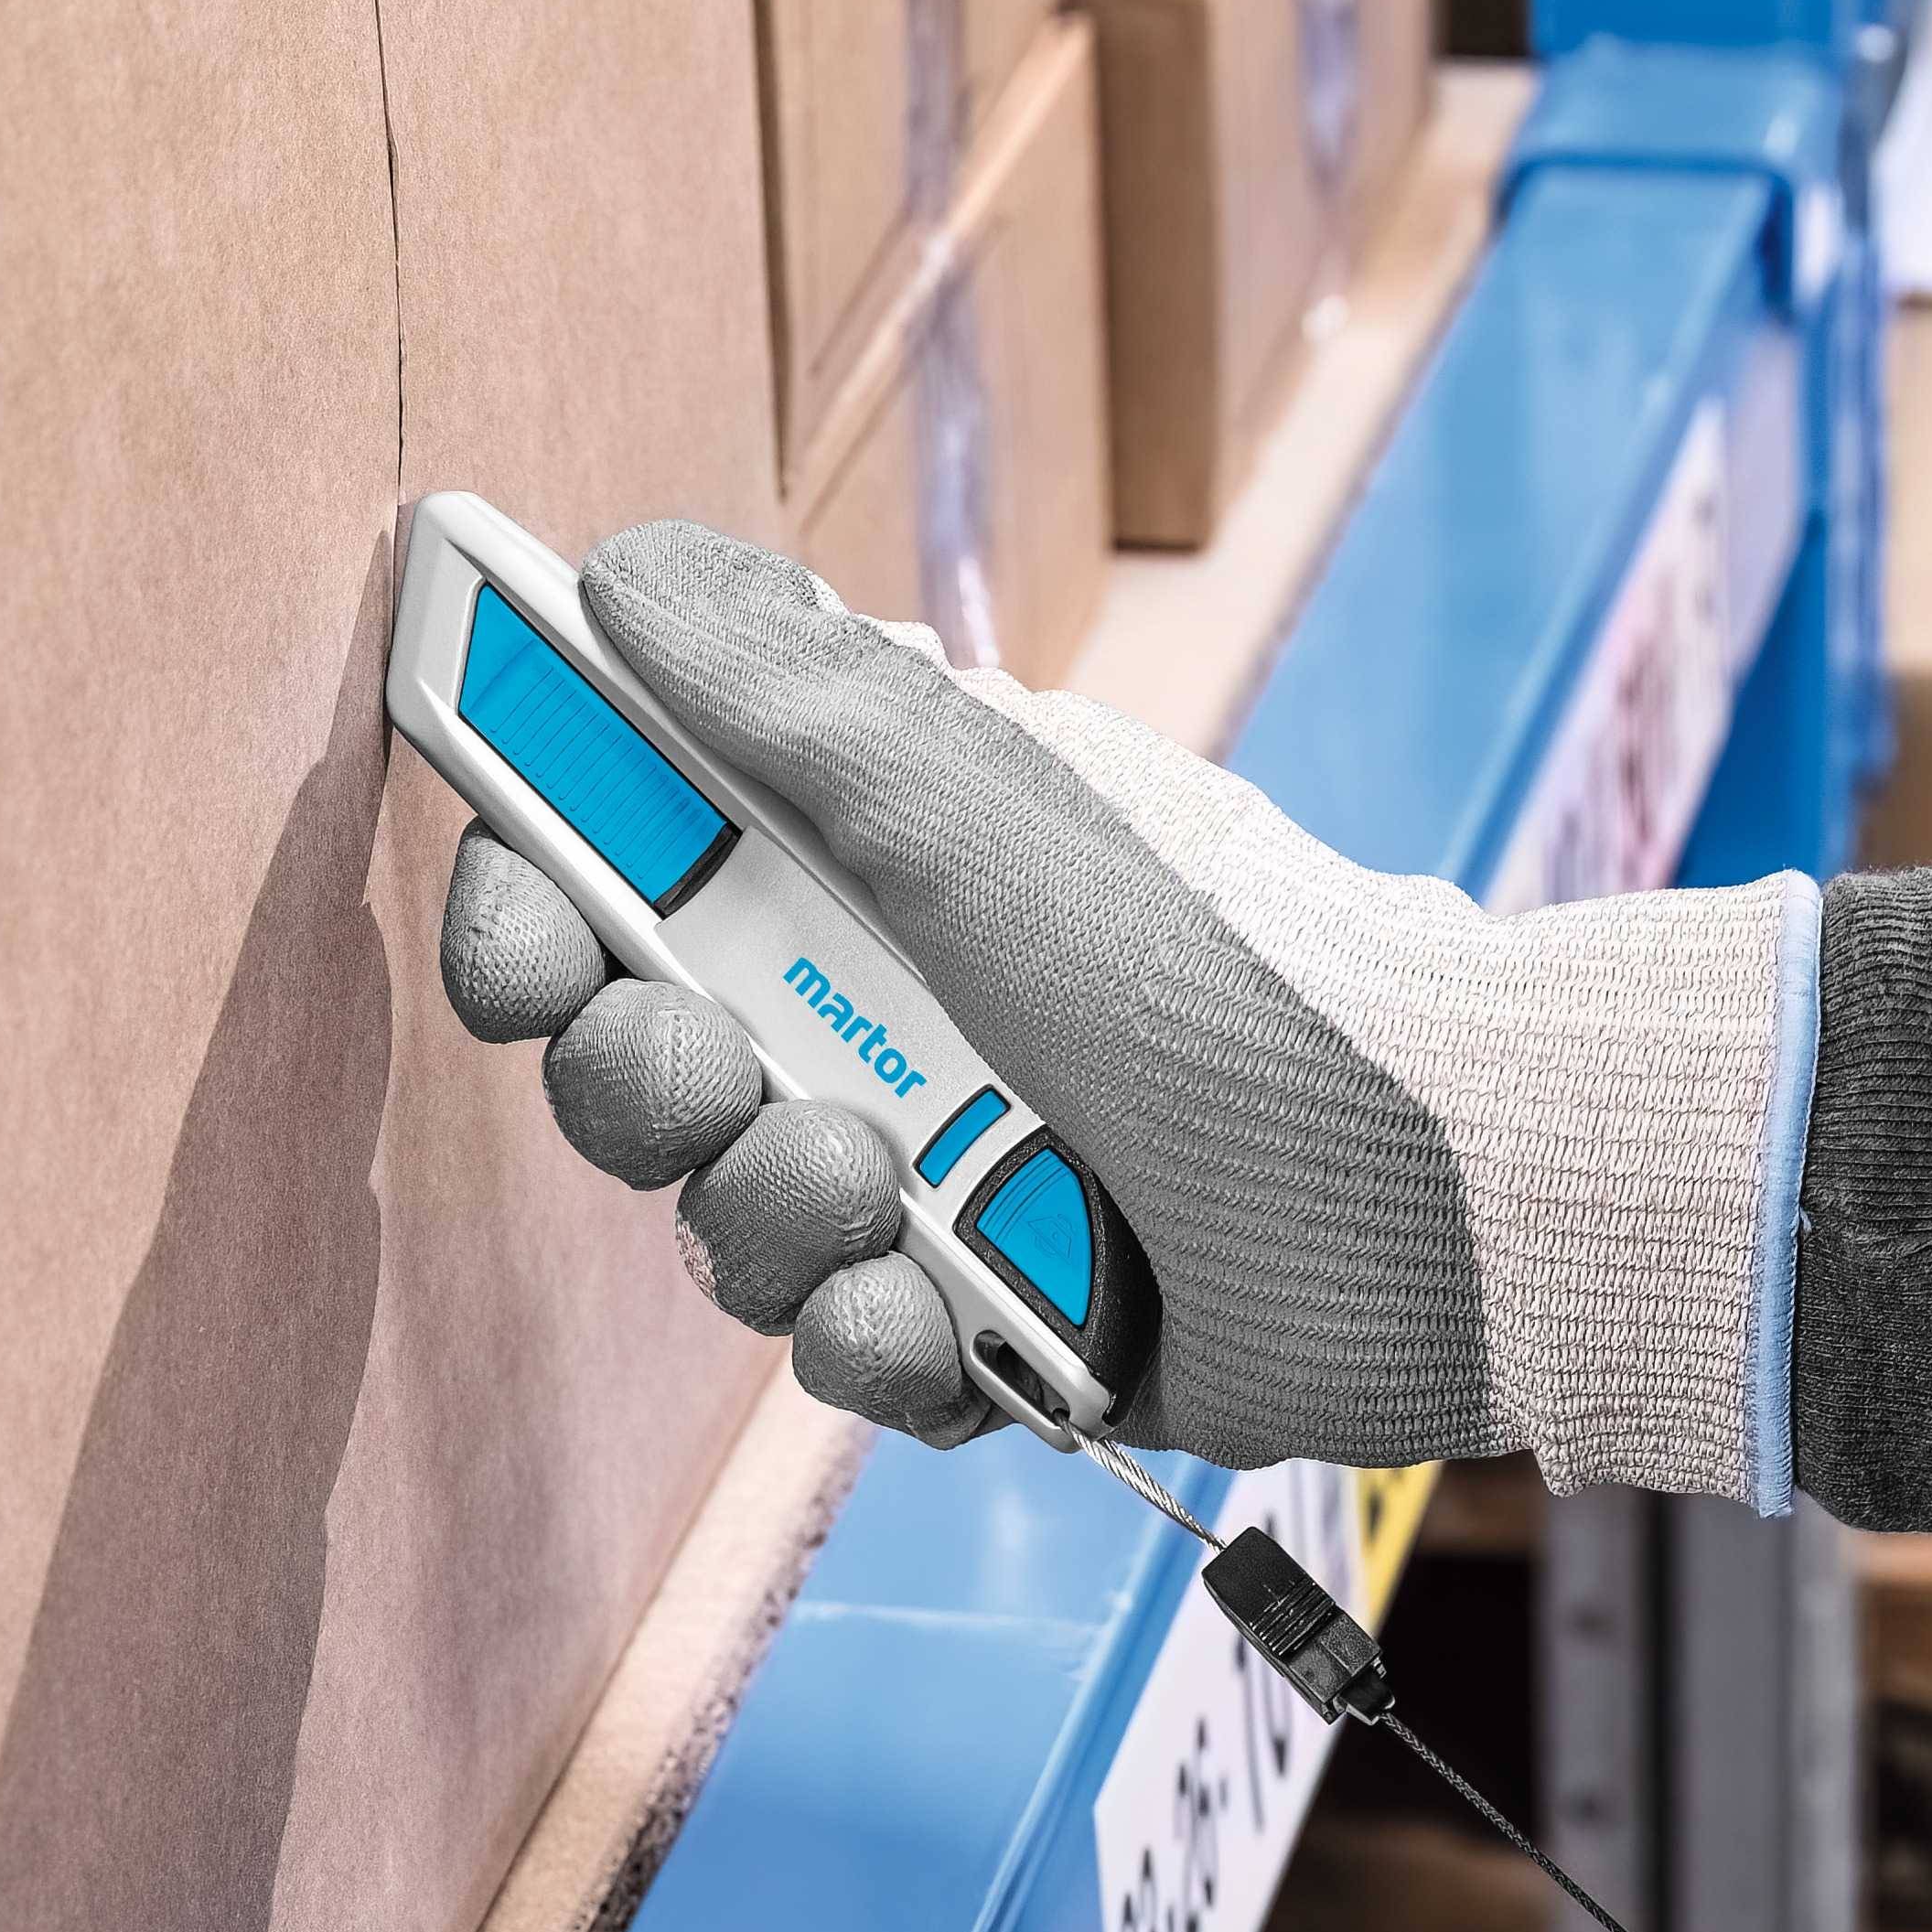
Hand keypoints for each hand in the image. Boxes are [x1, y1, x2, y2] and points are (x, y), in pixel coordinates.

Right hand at [442, 520, 1805, 1484]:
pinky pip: (849, 1359)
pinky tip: (927, 1318)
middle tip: (706, 1065)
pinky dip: (871, 1344)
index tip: (521, 917)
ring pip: (727, 1230)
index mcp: (863, 870)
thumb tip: (623, 572)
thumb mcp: (986, 806)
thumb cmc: (1218, 971)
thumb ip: (789, 699)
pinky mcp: (990, 1335)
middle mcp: (879, 1020)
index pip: (620, 878)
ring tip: (878, 1192)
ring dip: (768, 1217)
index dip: (534, 904)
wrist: (1411, 1187)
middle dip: (638, 1077)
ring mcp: (932, 1184)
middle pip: (637, 1070)